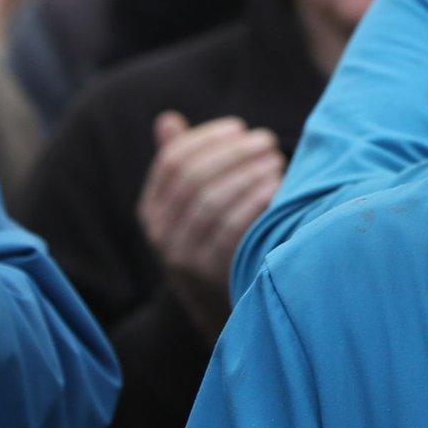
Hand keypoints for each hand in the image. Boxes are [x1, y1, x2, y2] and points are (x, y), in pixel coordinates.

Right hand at [137, 112, 286, 335]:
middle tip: (267, 141)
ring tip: (276, 161)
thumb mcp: (189, 207)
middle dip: (234, 153)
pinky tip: (277, 189)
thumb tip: (168, 120)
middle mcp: (159, 234)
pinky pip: (231, 230)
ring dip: (248, 175)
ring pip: (212, 202)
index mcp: (151, 210)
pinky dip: (255, 203)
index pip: (172, 161)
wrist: (222, 307)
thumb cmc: (212, 241)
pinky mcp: (209, 274)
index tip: (240, 127)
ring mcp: (182, 257)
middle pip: (193, 178)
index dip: (207, 138)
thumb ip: (181, 165)